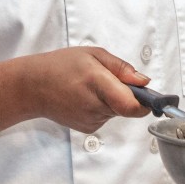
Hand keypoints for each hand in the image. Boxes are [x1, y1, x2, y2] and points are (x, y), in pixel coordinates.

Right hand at [27, 47, 151, 132]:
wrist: (32, 87)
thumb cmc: (60, 66)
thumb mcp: (93, 54)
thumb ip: (121, 68)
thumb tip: (144, 81)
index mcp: (97, 82)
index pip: (132, 105)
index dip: (146, 102)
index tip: (152, 97)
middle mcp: (94, 105)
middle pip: (128, 107)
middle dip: (127, 95)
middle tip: (110, 80)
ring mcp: (90, 120)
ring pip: (117, 112)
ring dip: (113, 101)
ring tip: (92, 87)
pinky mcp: (87, 128)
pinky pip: (106, 117)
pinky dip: (102, 108)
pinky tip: (85, 98)